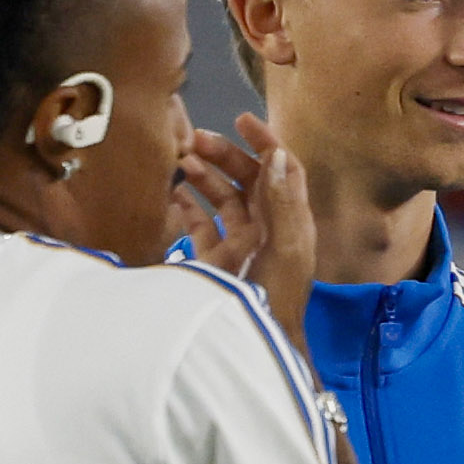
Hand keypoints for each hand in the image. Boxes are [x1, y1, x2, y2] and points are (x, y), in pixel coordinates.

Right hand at [176, 113, 316, 339]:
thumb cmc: (275, 298)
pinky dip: (188, 207)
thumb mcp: (285, 248)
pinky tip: (173, 192)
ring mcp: (241, 246)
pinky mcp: (217, 262)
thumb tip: (277, 156)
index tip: (242, 119)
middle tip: (195, 139)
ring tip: (181, 161)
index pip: (283, 171)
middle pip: (248, 181)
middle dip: (224, 156)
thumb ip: (282, 202)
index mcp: (290, 223)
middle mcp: (267, 230)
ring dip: (204, 177)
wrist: (255, 344)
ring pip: (223, 200)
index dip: (266, 143)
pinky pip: (201, 227)